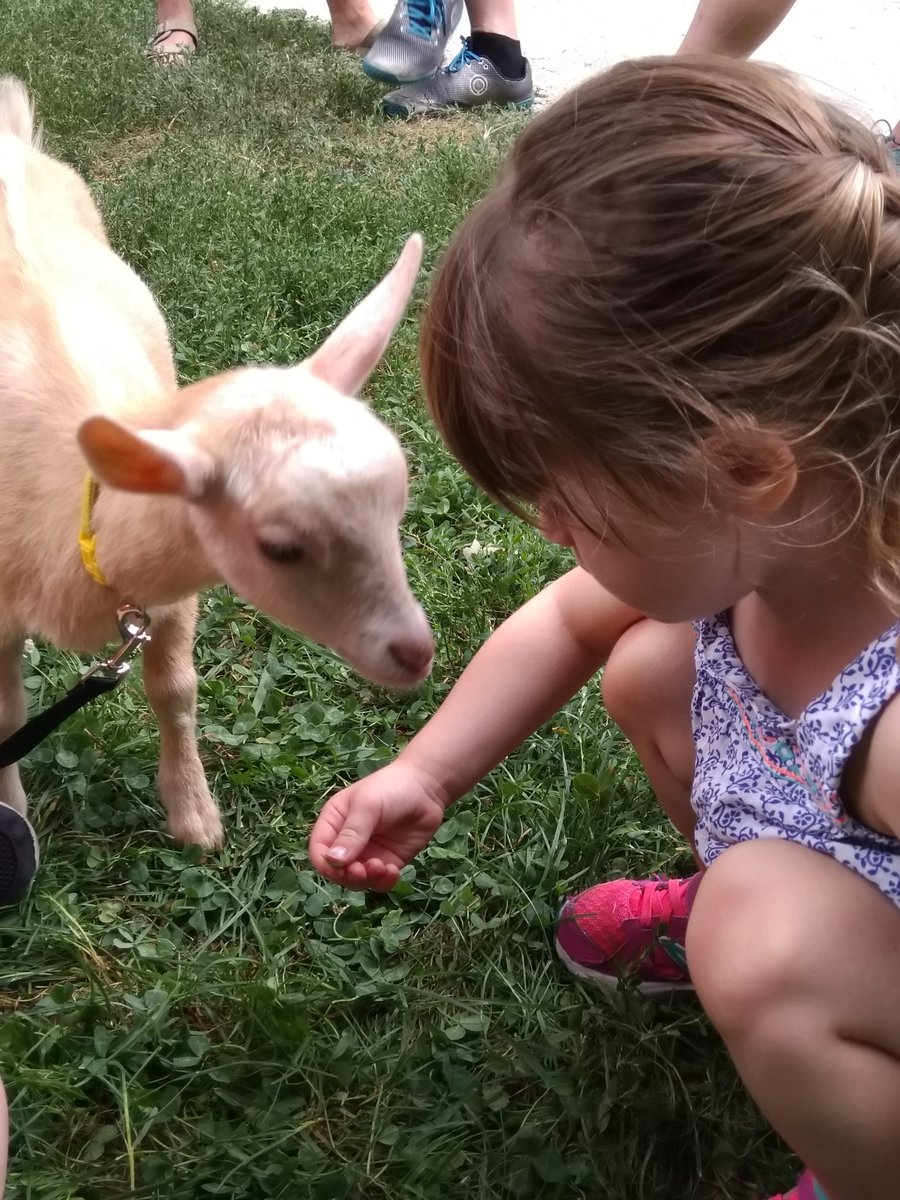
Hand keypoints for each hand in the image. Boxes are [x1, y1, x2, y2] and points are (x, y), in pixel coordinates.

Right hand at [309, 761, 447, 889]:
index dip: (326, 864)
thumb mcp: (367, 806)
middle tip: (363, 871)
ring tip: (383, 867)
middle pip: (336, 871)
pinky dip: (383, 882)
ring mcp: (367, 854)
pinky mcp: (387, 862)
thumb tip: (332, 861)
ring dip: (367, 880)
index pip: (319, 851)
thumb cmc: (390, 788)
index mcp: (334, 823)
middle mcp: (347, 842)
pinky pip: (378, 882)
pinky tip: (393, 871)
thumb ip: (351, 833)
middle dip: (348, 876)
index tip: (341, 868)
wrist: (426, 788)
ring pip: (357, 881)